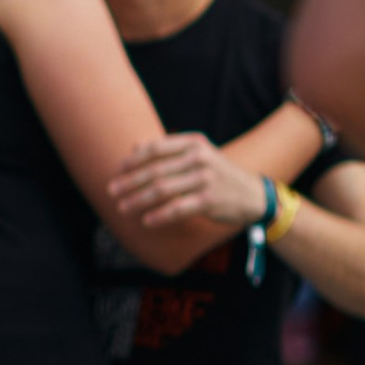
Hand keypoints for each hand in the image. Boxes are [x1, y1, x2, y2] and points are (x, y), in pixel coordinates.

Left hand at [111, 133, 266, 235]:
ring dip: (138, 200)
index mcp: (194, 143)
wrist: (253, 194)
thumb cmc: (219, 174)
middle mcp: (199, 159)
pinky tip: (145, 221)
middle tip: (111, 191)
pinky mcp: (209, 200)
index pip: (156, 149)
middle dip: (130, 182)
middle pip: (155, 171)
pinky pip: (177, 209)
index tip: (118, 169)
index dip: (134, 160)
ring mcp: (205, 179)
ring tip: (122, 208)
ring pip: (162, 190)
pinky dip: (159, 216)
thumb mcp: (200, 153)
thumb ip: (170, 150)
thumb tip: (134, 147)